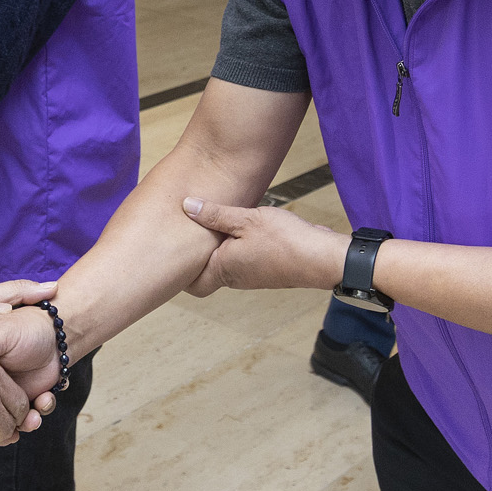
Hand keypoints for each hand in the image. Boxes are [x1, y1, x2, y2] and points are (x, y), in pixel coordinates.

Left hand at [182, 197, 346, 295]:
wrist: (322, 257)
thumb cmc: (285, 242)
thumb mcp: (246, 219)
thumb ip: (215, 214)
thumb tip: (186, 206)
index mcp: (224, 270)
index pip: (192, 284)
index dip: (178, 272)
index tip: (169, 252)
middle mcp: (236, 277)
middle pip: (206, 272)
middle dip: (195, 255)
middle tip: (184, 232)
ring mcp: (252, 274)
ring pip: (225, 263)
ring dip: (218, 246)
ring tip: (210, 222)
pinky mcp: (266, 267)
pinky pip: (243, 258)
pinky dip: (236, 244)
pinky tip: (239, 224)